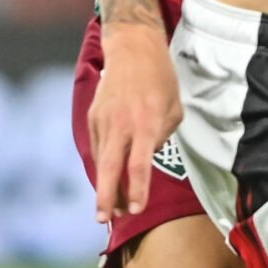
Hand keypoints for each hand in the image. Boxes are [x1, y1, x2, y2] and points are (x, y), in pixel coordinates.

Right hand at [90, 23, 183, 221]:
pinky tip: (110, 179)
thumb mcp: (174, 108)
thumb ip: (162, 136)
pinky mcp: (93, 116)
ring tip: (111, 208)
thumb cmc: (160, 78)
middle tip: (104, 219)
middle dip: (106, 196)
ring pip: (101, 160)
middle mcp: (121, 124)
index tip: (136, 209)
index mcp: (145, 122)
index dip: (137, 189)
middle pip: (110, 167)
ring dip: (105, 185)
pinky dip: (103, 165)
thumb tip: (146, 157)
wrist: (131, 48)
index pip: (139, 164)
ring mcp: (103, 120)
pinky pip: (98, 147)